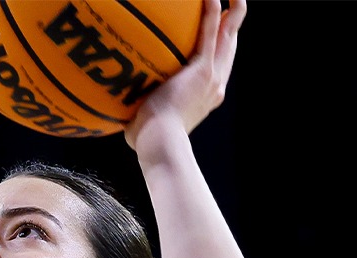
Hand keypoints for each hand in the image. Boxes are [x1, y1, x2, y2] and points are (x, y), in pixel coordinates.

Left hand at [125, 0, 245, 149]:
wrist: (160, 145)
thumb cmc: (149, 141)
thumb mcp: (150, 122)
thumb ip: (143, 111)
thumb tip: (122, 113)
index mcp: (206, 96)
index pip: (217, 65)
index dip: (220, 47)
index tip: (219, 32)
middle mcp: (214, 85)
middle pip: (229, 47)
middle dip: (232, 25)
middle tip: (234, 6)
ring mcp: (211, 77)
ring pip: (227, 37)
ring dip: (232, 13)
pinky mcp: (202, 71)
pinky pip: (209, 34)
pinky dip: (212, 14)